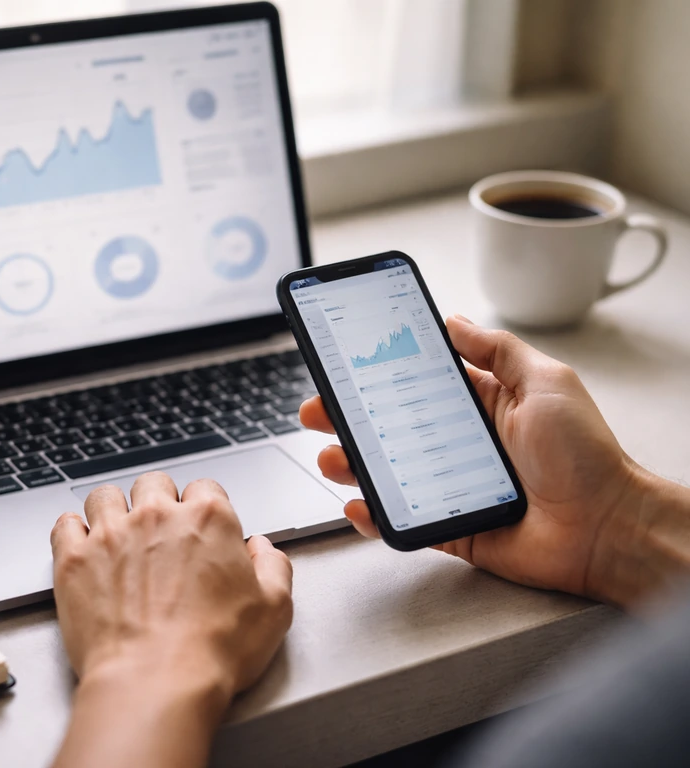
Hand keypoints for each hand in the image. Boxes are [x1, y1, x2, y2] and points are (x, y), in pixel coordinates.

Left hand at [50, 472, 292, 767]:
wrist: (155, 683)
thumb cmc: (214, 651)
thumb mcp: (274, 610)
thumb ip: (274, 567)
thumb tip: (263, 549)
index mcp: (208, 519)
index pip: (205, 488)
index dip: (204, 509)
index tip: (201, 530)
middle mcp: (157, 516)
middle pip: (153, 484)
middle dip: (158, 502)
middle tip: (160, 533)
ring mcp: (111, 534)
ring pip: (105, 496)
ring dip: (113, 510)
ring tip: (118, 535)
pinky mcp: (74, 559)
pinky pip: (65, 524)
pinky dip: (73, 531)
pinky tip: (82, 546)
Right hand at [301, 315, 662, 607]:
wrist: (608, 529)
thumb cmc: (585, 456)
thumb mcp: (546, 382)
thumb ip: (497, 350)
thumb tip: (453, 320)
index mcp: (479, 406)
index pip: (415, 385)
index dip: (377, 375)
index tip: (344, 365)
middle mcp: (458, 445)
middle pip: (388, 428)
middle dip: (347, 418)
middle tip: (317, 411)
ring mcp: (449, 487)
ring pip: (386, 473)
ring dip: (350, 463)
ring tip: (331, 457)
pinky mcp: (450, 527)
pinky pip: (403, 521)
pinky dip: (374, 516)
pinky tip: (358, 505)